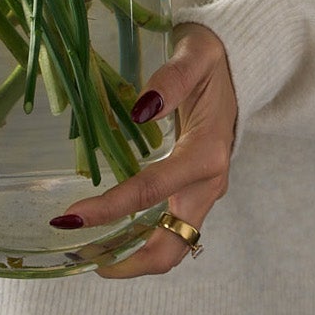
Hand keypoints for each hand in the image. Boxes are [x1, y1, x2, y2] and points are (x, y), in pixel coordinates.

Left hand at [56, 22, 237, 278]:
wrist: (242, 63)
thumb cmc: (215, 56)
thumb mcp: (196, 53)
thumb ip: (171, 79)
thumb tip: (141, 108)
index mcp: (207, 153)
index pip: (152, 190)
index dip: (111, 208)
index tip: (72, 217)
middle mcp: (208, 183)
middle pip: (170, 245)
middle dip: (127, 261)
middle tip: (81, 258)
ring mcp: (204, 192)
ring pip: (172, 245)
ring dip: (133, 257)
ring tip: (89, 254)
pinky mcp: (197, 191)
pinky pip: (172, 230)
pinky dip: (142, 241)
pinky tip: (112, 234)